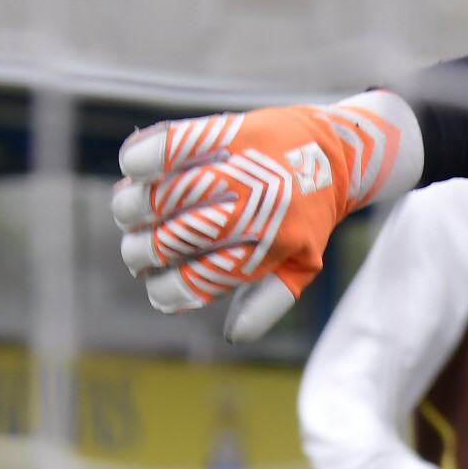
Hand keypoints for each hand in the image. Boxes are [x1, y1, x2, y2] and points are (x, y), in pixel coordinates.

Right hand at [111, 91, 420, 342]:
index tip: (155, 289)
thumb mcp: (300, 265)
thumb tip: (232, 336)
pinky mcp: (231, 132)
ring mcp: (241, 169)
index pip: (201, 279)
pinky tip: (132, 169)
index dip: (168, 291)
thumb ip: (267, 302)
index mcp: (271, 248)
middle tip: (136, 253)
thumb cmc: (307, 217)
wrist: (339, 152)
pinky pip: (172, 144)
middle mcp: (255, 209)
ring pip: (164, 194)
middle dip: (142, 252)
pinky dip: (142, 157)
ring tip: (128, 215)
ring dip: (132, 209)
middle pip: (174, 239)